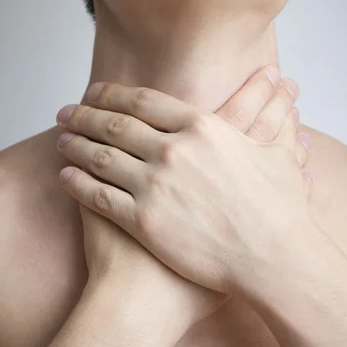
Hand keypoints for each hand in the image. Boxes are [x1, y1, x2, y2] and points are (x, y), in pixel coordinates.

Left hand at [56, 67, 312, 293]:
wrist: (274, 258)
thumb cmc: (280, 211)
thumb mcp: (279, 154)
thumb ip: (273, 118)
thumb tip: (285, 88)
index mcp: (203, 128)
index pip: (145, 101)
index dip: (114, 93)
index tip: (96, 90)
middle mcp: (174, 150)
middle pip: (116, 124)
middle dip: (86, 114)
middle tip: (67, 111)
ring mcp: (155, 185)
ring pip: (100, 156)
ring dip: (75, 145)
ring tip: (61, 139)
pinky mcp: (143, 221)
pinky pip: (98, 195)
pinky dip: (76, 183)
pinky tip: (65, 176)